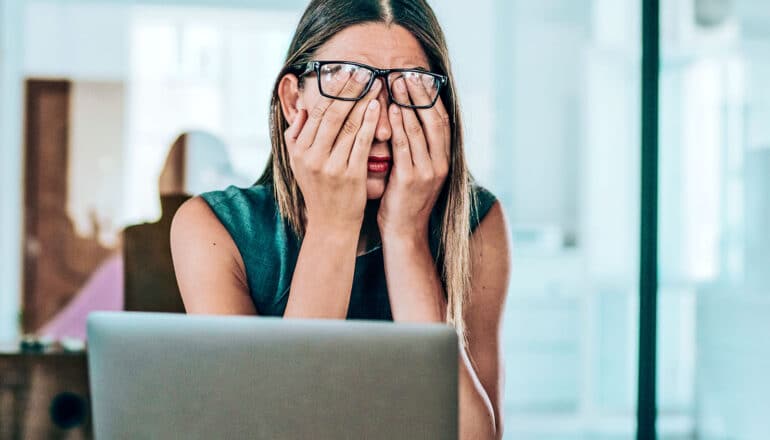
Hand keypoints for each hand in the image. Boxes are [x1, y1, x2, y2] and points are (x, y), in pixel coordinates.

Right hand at [284, 70, 381, 231]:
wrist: (331, 225)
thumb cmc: (319, 191)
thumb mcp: (299, 164)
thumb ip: (296, 136)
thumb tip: (301, 107)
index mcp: (298, 150)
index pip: (316, 112)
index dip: (332, 91)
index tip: (345, 73)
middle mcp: (312, 156)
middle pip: (331, 114)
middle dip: (348, 90)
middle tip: (363, 71)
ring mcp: (331, 166)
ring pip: (347, 125)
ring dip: (362, 101)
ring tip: (374, 83)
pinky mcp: (350, 175)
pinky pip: (361, 142)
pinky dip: (369, 123)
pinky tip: (378, 107)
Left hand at [377, 75, 450, 238]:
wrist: (404, 233)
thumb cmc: (404, 201)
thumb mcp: (416, 172)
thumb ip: (415, 148)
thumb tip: (405, 120)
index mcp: (444, 160)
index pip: (442, 121)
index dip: (430, 98)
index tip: (419, 78)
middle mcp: (440, 163)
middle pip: (433, 120)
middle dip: (420, 95)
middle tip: (406, 74)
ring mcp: (428, 172)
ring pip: (419, 130)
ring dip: (407, 104)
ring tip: (396, 84)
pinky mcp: (411, 180)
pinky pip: (404, 146)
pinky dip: (398, 126)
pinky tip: (389, 110)